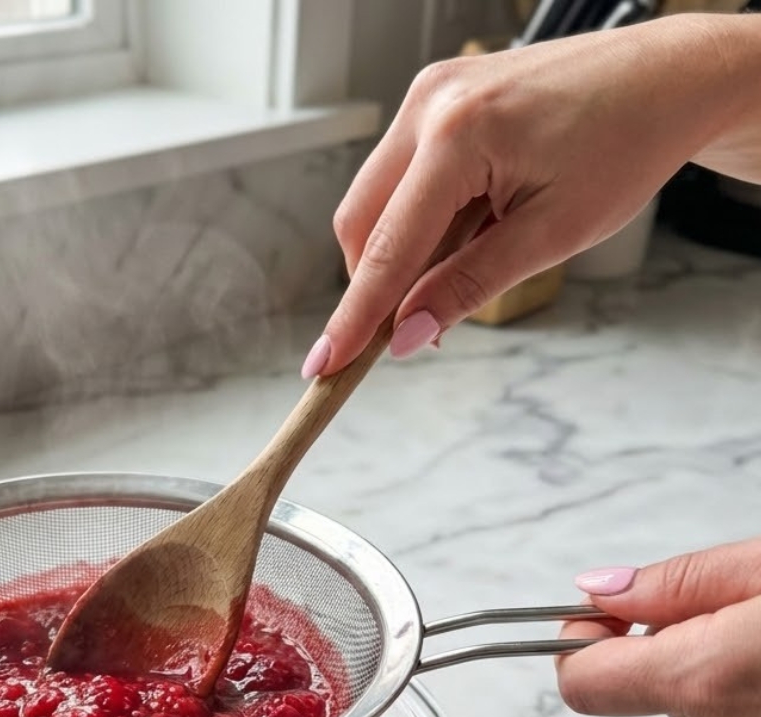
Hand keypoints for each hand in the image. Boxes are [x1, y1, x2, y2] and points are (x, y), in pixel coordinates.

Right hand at [303, 13, 760, 377]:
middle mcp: (429, 105)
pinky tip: (467, 226)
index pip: (386, 248)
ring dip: (400, 251)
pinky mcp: (435, 99)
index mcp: (459, 134)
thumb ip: (468, 285)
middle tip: (411, 327)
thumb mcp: (551, 234)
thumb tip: (407, 336)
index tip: (324, 366)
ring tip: (467, 259)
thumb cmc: (626, 144)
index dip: (354, 317)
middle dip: (375, 283)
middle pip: (359, 222)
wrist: (666, 77)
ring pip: (373, 201)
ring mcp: (427, 96)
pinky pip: (399, 177)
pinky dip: (417, 220)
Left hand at [556, 540, 760, 716]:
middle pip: (651, 688)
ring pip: (703, 710)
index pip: (581, 682)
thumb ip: (679, 584)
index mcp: (706, 679)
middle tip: (743, 611)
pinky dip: (758, 702)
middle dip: (681, 646)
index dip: (584, 641)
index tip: (617, 613)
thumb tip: (600, 592)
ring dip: (726, 674)